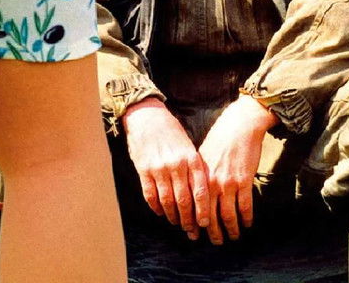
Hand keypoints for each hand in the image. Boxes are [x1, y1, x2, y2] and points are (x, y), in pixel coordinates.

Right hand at [121, 98, 210, 239]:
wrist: (147, 116)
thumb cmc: (172, 131)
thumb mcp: (189, 146)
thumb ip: (195, 168)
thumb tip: (203, 193)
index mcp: (192, 159)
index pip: (201, 191)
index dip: (203, 210)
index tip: (205, 223)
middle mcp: (177, 165)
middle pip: (184, 200)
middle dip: (188, 219)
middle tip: (191, 231)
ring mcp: (159, 169)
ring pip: (167, 201)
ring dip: (173, 216)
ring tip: (177, 224)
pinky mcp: (143, 170)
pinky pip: (150, 195)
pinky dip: (156, 207)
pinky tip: (161, 213)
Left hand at [197, 95, 277, 243]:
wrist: (239, 125)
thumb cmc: (220, 139)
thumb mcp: (202, 156)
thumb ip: (198, 176)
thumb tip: (193, 192)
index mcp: (199, 178)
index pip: (193, 208)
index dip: (194, 224)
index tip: (195, 234)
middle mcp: (211, 184)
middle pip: (210, 216)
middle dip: (213, 233)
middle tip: (216, 242)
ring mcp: (228, 183)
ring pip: (228, 215)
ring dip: (231, 230)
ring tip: (233, 237)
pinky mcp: (244, 181)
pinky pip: (245, 206)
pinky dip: (246, 218)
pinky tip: (247, 224)